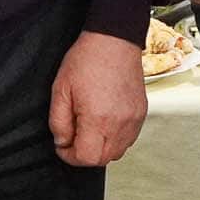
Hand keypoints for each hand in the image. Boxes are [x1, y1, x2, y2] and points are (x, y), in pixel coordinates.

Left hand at [48, 31, 147, 167]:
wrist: (114, 39)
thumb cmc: (87, 60)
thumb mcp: (60, 90)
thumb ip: (58, 122)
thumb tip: (62, 142)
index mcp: (98, 118)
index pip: (86, 158)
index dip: (70, 156)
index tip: (63, 145)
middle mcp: (120, 123)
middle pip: (102, 159)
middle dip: (85, 155)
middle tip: (73, 138)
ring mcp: (134, 119)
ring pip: (117, 152)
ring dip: (101, 148)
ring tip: (89, 129)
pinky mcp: (141, 113)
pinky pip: (129, 139)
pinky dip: (115, 139)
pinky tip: (105, 123)